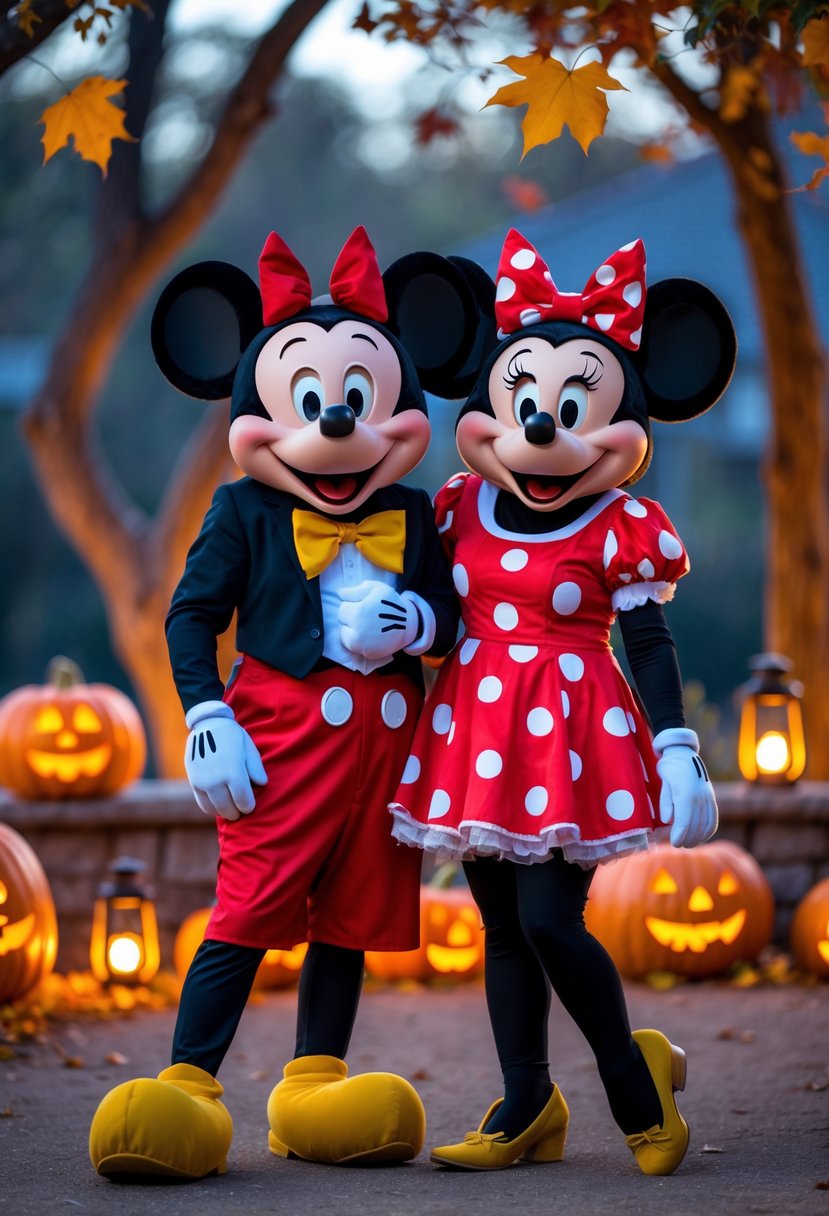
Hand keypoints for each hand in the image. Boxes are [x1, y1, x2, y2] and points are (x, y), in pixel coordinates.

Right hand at [184, 701, 266, 820]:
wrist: (206, 725)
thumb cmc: (232, 736)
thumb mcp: (249, 748)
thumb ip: (256, 768)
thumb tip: (261, 784)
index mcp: (233, 772)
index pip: (243, 801)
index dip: (249, 806)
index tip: (250, 805)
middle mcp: (216, 780)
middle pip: (229, 809)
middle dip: (237, 811)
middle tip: (242, 809)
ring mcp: (203, 782)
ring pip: (216, 809)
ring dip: (225, 812)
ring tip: (231, 807)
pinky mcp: (193, 782)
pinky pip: (203, 804)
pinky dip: (212, 808)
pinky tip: (219, 804)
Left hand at [338, 580, 422, 659]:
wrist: (410, 623)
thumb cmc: (391, 603)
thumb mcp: (377, 589)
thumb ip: (356, 590)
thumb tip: (340, 593)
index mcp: (359, 613)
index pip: (343, 609)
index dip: (352, 605)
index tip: (363, 605)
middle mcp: (359, 632)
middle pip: (342, 623)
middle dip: (350, 618)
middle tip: (365, 615)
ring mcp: (364, 646)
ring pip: (345, 636)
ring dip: (350, 630)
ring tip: (365, 625)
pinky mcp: (368, 654)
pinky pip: (355, 647)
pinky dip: (359, 641)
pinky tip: (369, 634)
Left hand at [653, 728, 717, 847]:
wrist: (683, 754)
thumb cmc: (669, 769)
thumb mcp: (663, 783)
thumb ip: (666, 802)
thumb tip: (668, 820)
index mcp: (686, 793)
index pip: (685, 821)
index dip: (680, 835)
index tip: (674, 843)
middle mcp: (700, 796)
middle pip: (696, 825)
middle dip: (687, 838)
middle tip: (678, 844)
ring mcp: (708, 796)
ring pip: (707, 824)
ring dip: (698, 837)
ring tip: (688, 843)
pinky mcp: (711, 797)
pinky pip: (713, 818)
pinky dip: (708, 830)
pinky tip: (701, 836)